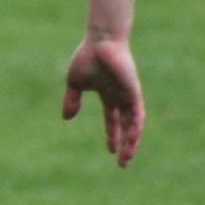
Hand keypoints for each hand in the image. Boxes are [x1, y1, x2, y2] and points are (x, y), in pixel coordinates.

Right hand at [63, 37, 143, 165]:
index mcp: (108, 94)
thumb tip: (67, 118)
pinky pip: (137, 115)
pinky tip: (132, 140)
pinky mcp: (134, 93)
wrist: (101, 42)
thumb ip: (72, 100)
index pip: (112, 120)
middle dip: (125, 144)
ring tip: (127, 158)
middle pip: (126, 126)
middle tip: (123, 162)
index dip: (111, 135)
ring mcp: (129, 96)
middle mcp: (121, 97)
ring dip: (131, 142)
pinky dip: (135, 128)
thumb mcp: (75, 83)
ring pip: (134, 124)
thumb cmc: (87, 57)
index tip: (111, 151)